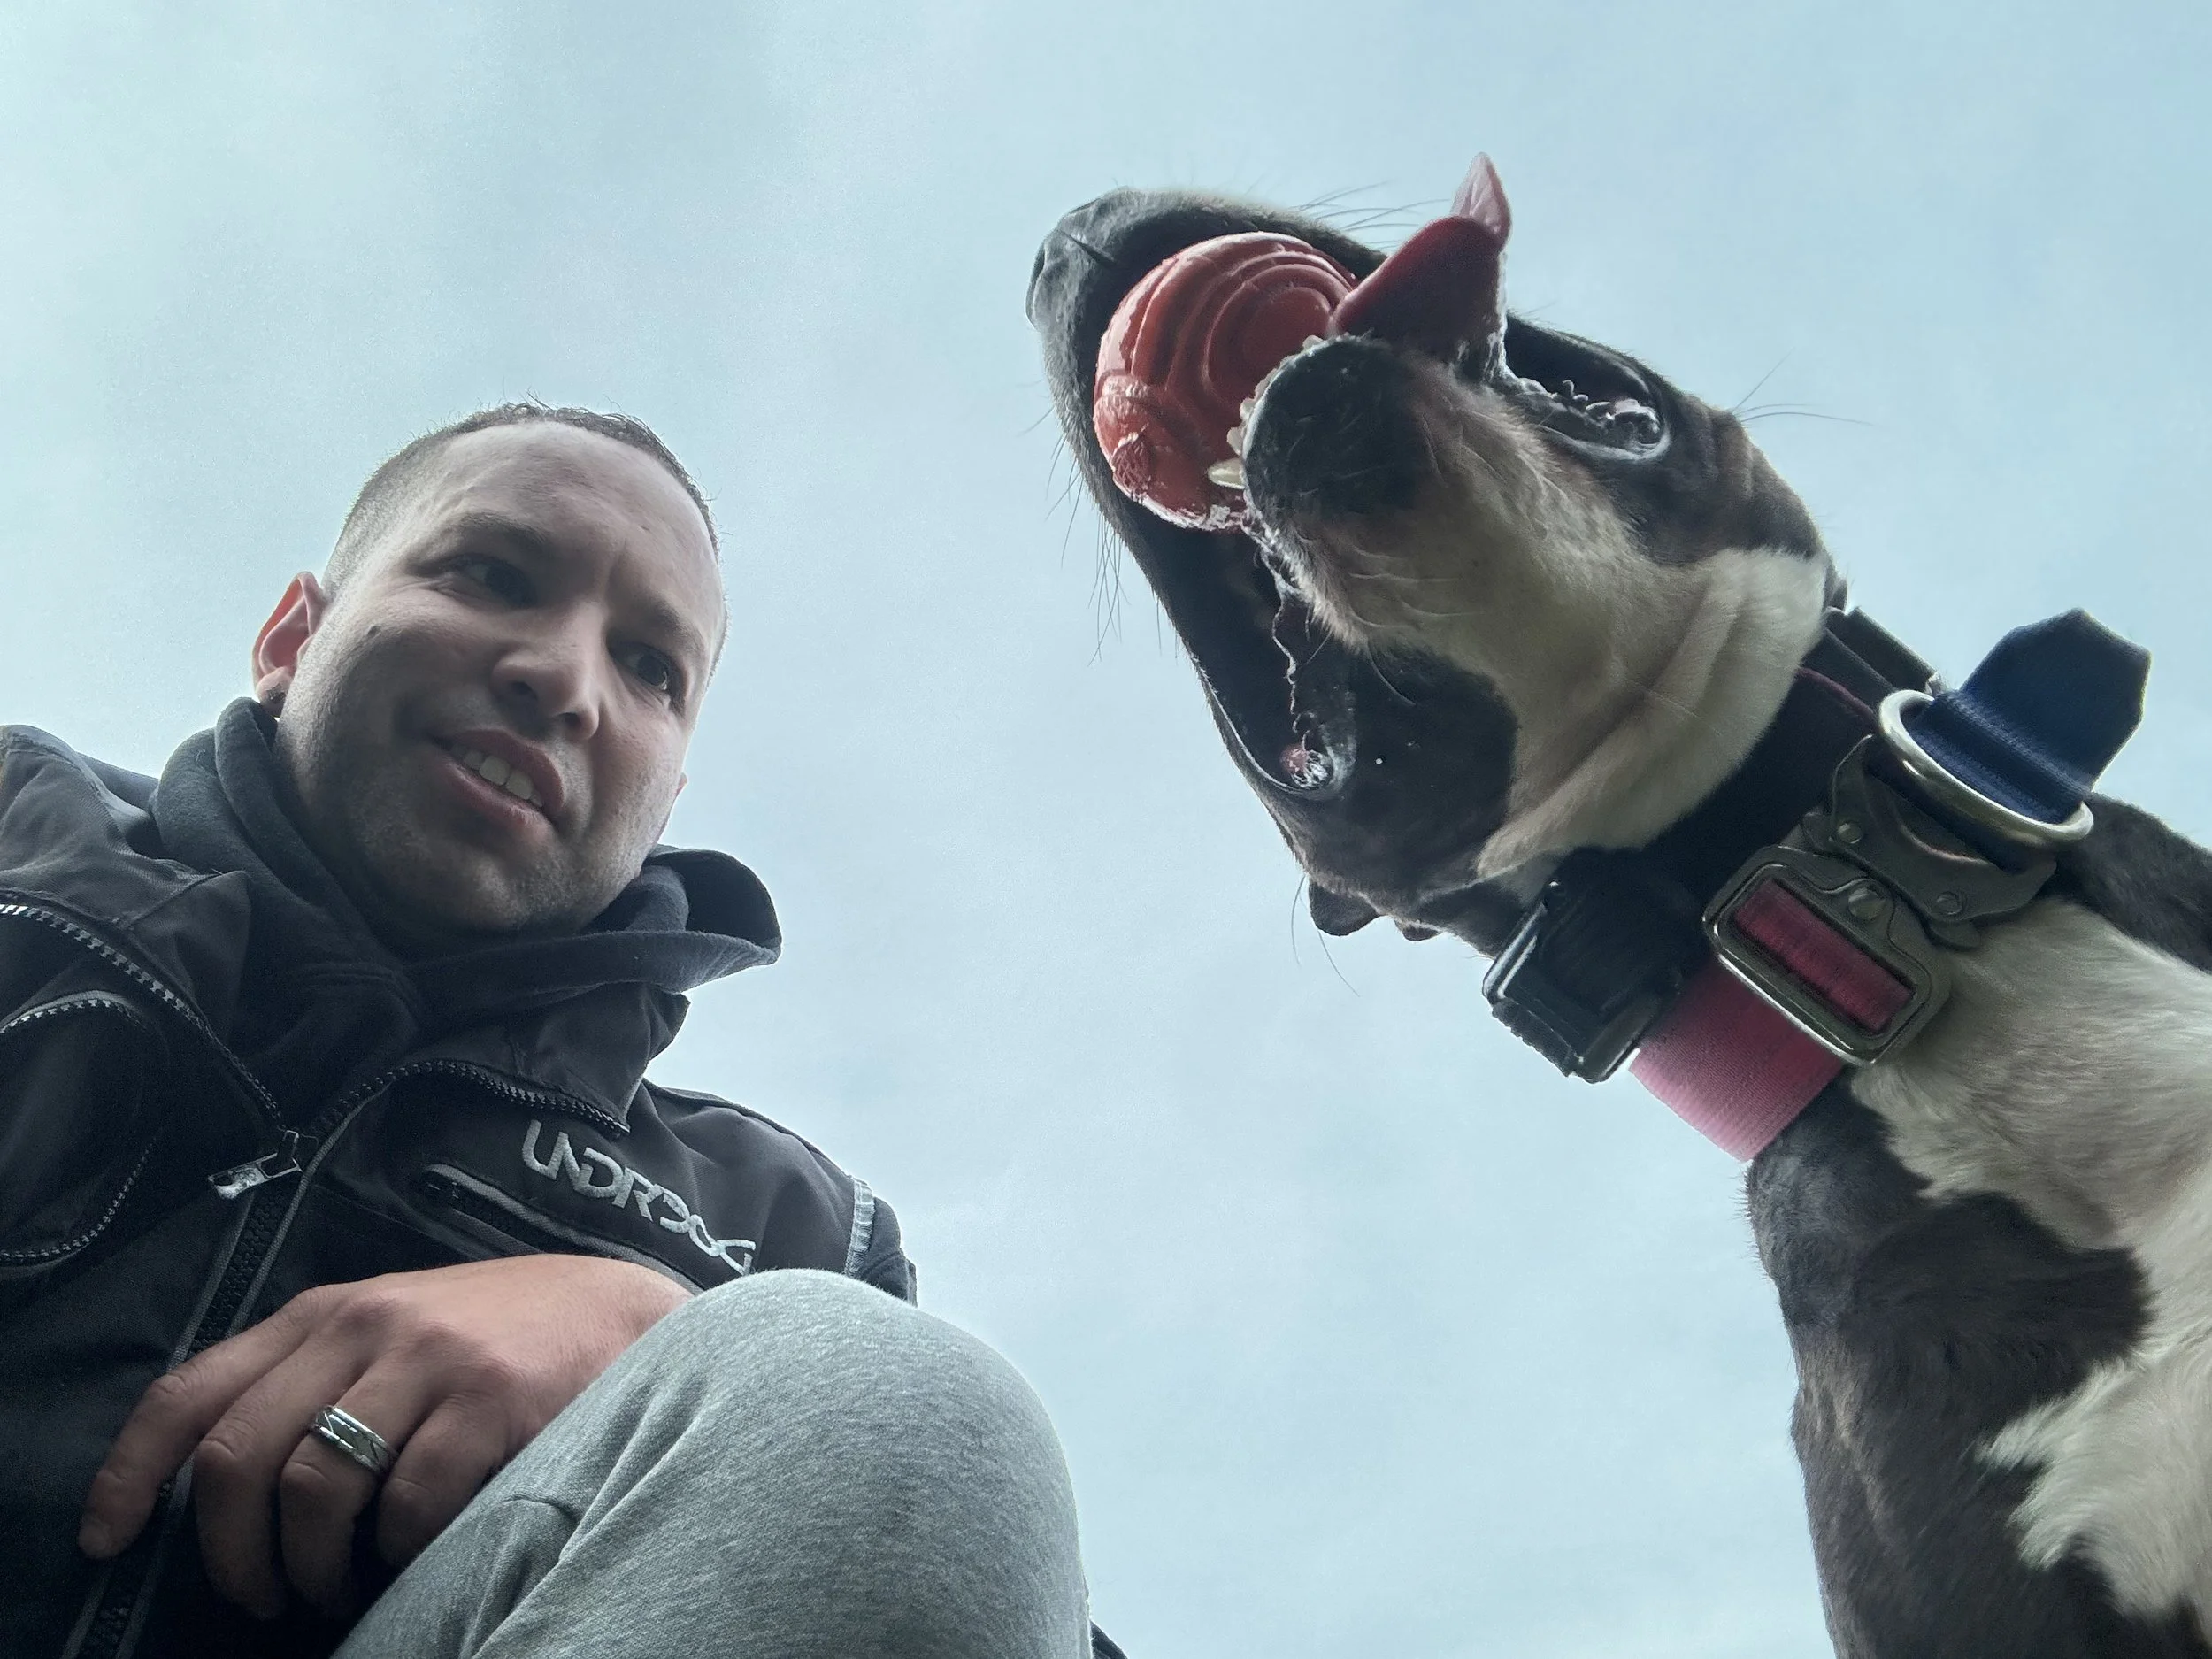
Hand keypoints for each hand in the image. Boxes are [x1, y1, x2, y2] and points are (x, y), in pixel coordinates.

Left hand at [78, 1253, 688, 1619]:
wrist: (621, 1314)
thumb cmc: (495, 1340)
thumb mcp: (393, 1332)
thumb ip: (316, 1375)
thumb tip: (221, 1479)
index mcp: (324, 1313)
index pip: (191, 1391)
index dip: (131, 1473)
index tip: (108, 1538)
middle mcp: (364, 1326)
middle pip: (238, 1456)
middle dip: (232, 1554)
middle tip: (261, 1597)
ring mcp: (427, 1359)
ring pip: (313, 1488)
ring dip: (311, 1567)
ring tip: (337, 1585)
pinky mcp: (488, 1398)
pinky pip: (407, 1504)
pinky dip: (396, 1552)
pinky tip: (411, 1554)